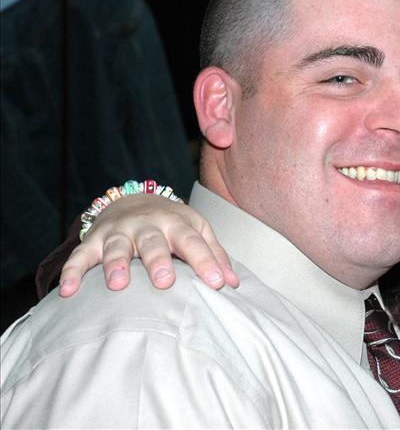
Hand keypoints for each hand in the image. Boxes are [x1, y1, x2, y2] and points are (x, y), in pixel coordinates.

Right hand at [58, 194, 239, 296]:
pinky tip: (69, 292)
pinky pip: (80, 256)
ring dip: (116, 264)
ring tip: (117, 285)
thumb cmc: (173, 224)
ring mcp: (119, 232)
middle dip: (158, 260)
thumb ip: (215, 255)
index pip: (194, 242)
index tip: (218, 284)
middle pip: (153, 242)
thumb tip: (235, 284)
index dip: (206, 262)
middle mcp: (147, 225)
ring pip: (117, 247)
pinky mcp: (94, 241)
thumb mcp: (197, 231)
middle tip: (165, 282)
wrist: (134, 200)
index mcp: (177, 223)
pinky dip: (73, 272)